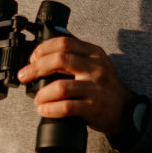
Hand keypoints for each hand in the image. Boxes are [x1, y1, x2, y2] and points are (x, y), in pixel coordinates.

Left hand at [17, 36, 132, 135]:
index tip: (32, 58)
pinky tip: (44, 110)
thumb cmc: (105, 87)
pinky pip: (66, 107)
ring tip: (37, 99)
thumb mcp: (96, 64)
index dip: (43, 49)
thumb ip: (76, 55)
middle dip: (36, 68)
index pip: (64, 42)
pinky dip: (50, 109)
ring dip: (42, 94)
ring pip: (60, 86)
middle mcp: (95, 68)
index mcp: (93, 53)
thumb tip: (43, 54)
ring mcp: (95, 88)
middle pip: (60, 59)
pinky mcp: (93, 107)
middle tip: (25, 76)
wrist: (126, 110)